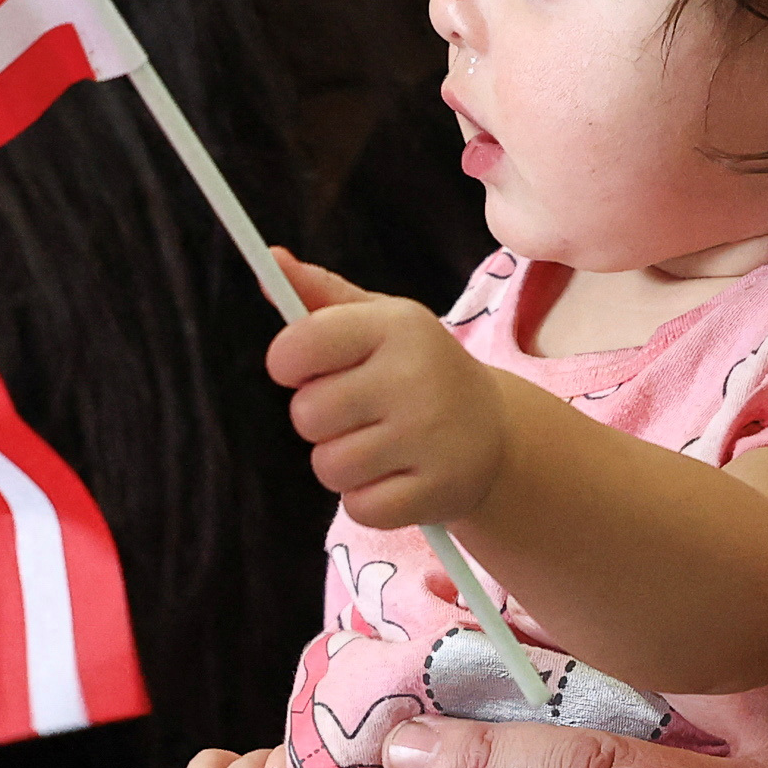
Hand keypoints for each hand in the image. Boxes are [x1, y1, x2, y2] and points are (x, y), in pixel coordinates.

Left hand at [266, 255, 510, 531]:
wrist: (494, 433)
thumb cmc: (416, 370)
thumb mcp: (378, 322)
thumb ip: (320, 296)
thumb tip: (272, 260)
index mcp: (396, 326)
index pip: (298, 346)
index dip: (289, 362)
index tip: (307, 367)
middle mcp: (416, 376)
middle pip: (307, 415)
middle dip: (321, 420)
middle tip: (359, 411)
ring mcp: (430, 436)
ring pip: (329, 466)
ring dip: (342, 463)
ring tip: (380, 445)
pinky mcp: (437, 490)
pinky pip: (359, 508)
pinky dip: (368, 500)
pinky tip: (397, 476)